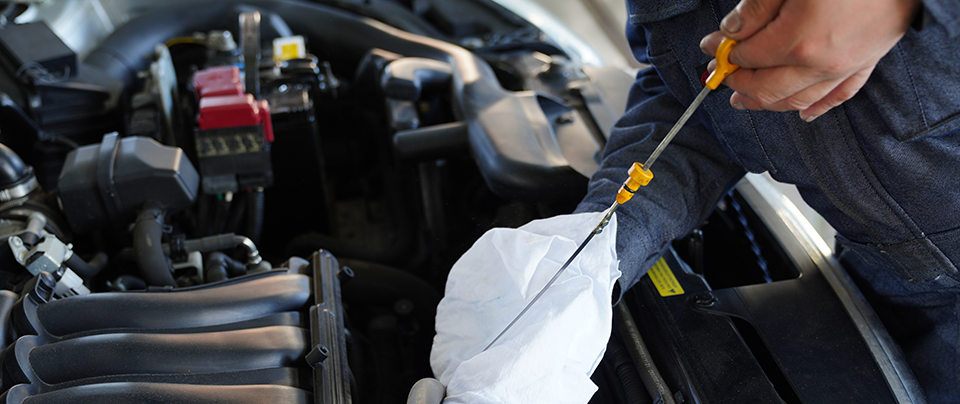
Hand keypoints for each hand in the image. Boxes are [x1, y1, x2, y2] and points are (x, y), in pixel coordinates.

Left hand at [700, 0, 920, 121]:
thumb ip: (756, 8)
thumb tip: (730, 31)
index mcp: (798, 40)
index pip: (749, 57)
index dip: (726, 53)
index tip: (713, 45)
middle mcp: (822, 63)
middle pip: (768, 88)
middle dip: (740, 85)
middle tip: (722, 78)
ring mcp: (847, 66)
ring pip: (798, 100)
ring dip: (767, 103)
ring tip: (745, 100)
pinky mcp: (868, 62)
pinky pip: (839, 96)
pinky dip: (817, 108)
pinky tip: (803, 114)